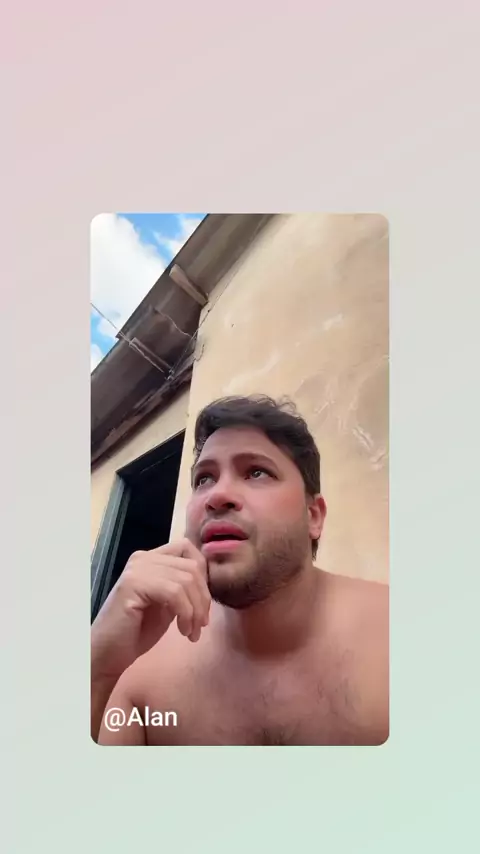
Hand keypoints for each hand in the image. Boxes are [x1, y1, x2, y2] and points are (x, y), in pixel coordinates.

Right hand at [91, 538, 209, 680]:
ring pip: (186, 580)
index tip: (203, 604)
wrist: (108, 653)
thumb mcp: (168, 603)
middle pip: (192, 566)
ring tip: (192, 632)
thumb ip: (183, 587)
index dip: (203, 574)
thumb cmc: (137, 631)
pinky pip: (174, 592)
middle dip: (203, 598)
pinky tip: (182, 632)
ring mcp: (137, 569)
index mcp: (151, 558)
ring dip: (196, 610)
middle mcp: (143, 558)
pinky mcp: (133, 584)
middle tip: (201, 625)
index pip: (187, 548)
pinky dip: (185, 613)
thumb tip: (208, 580)